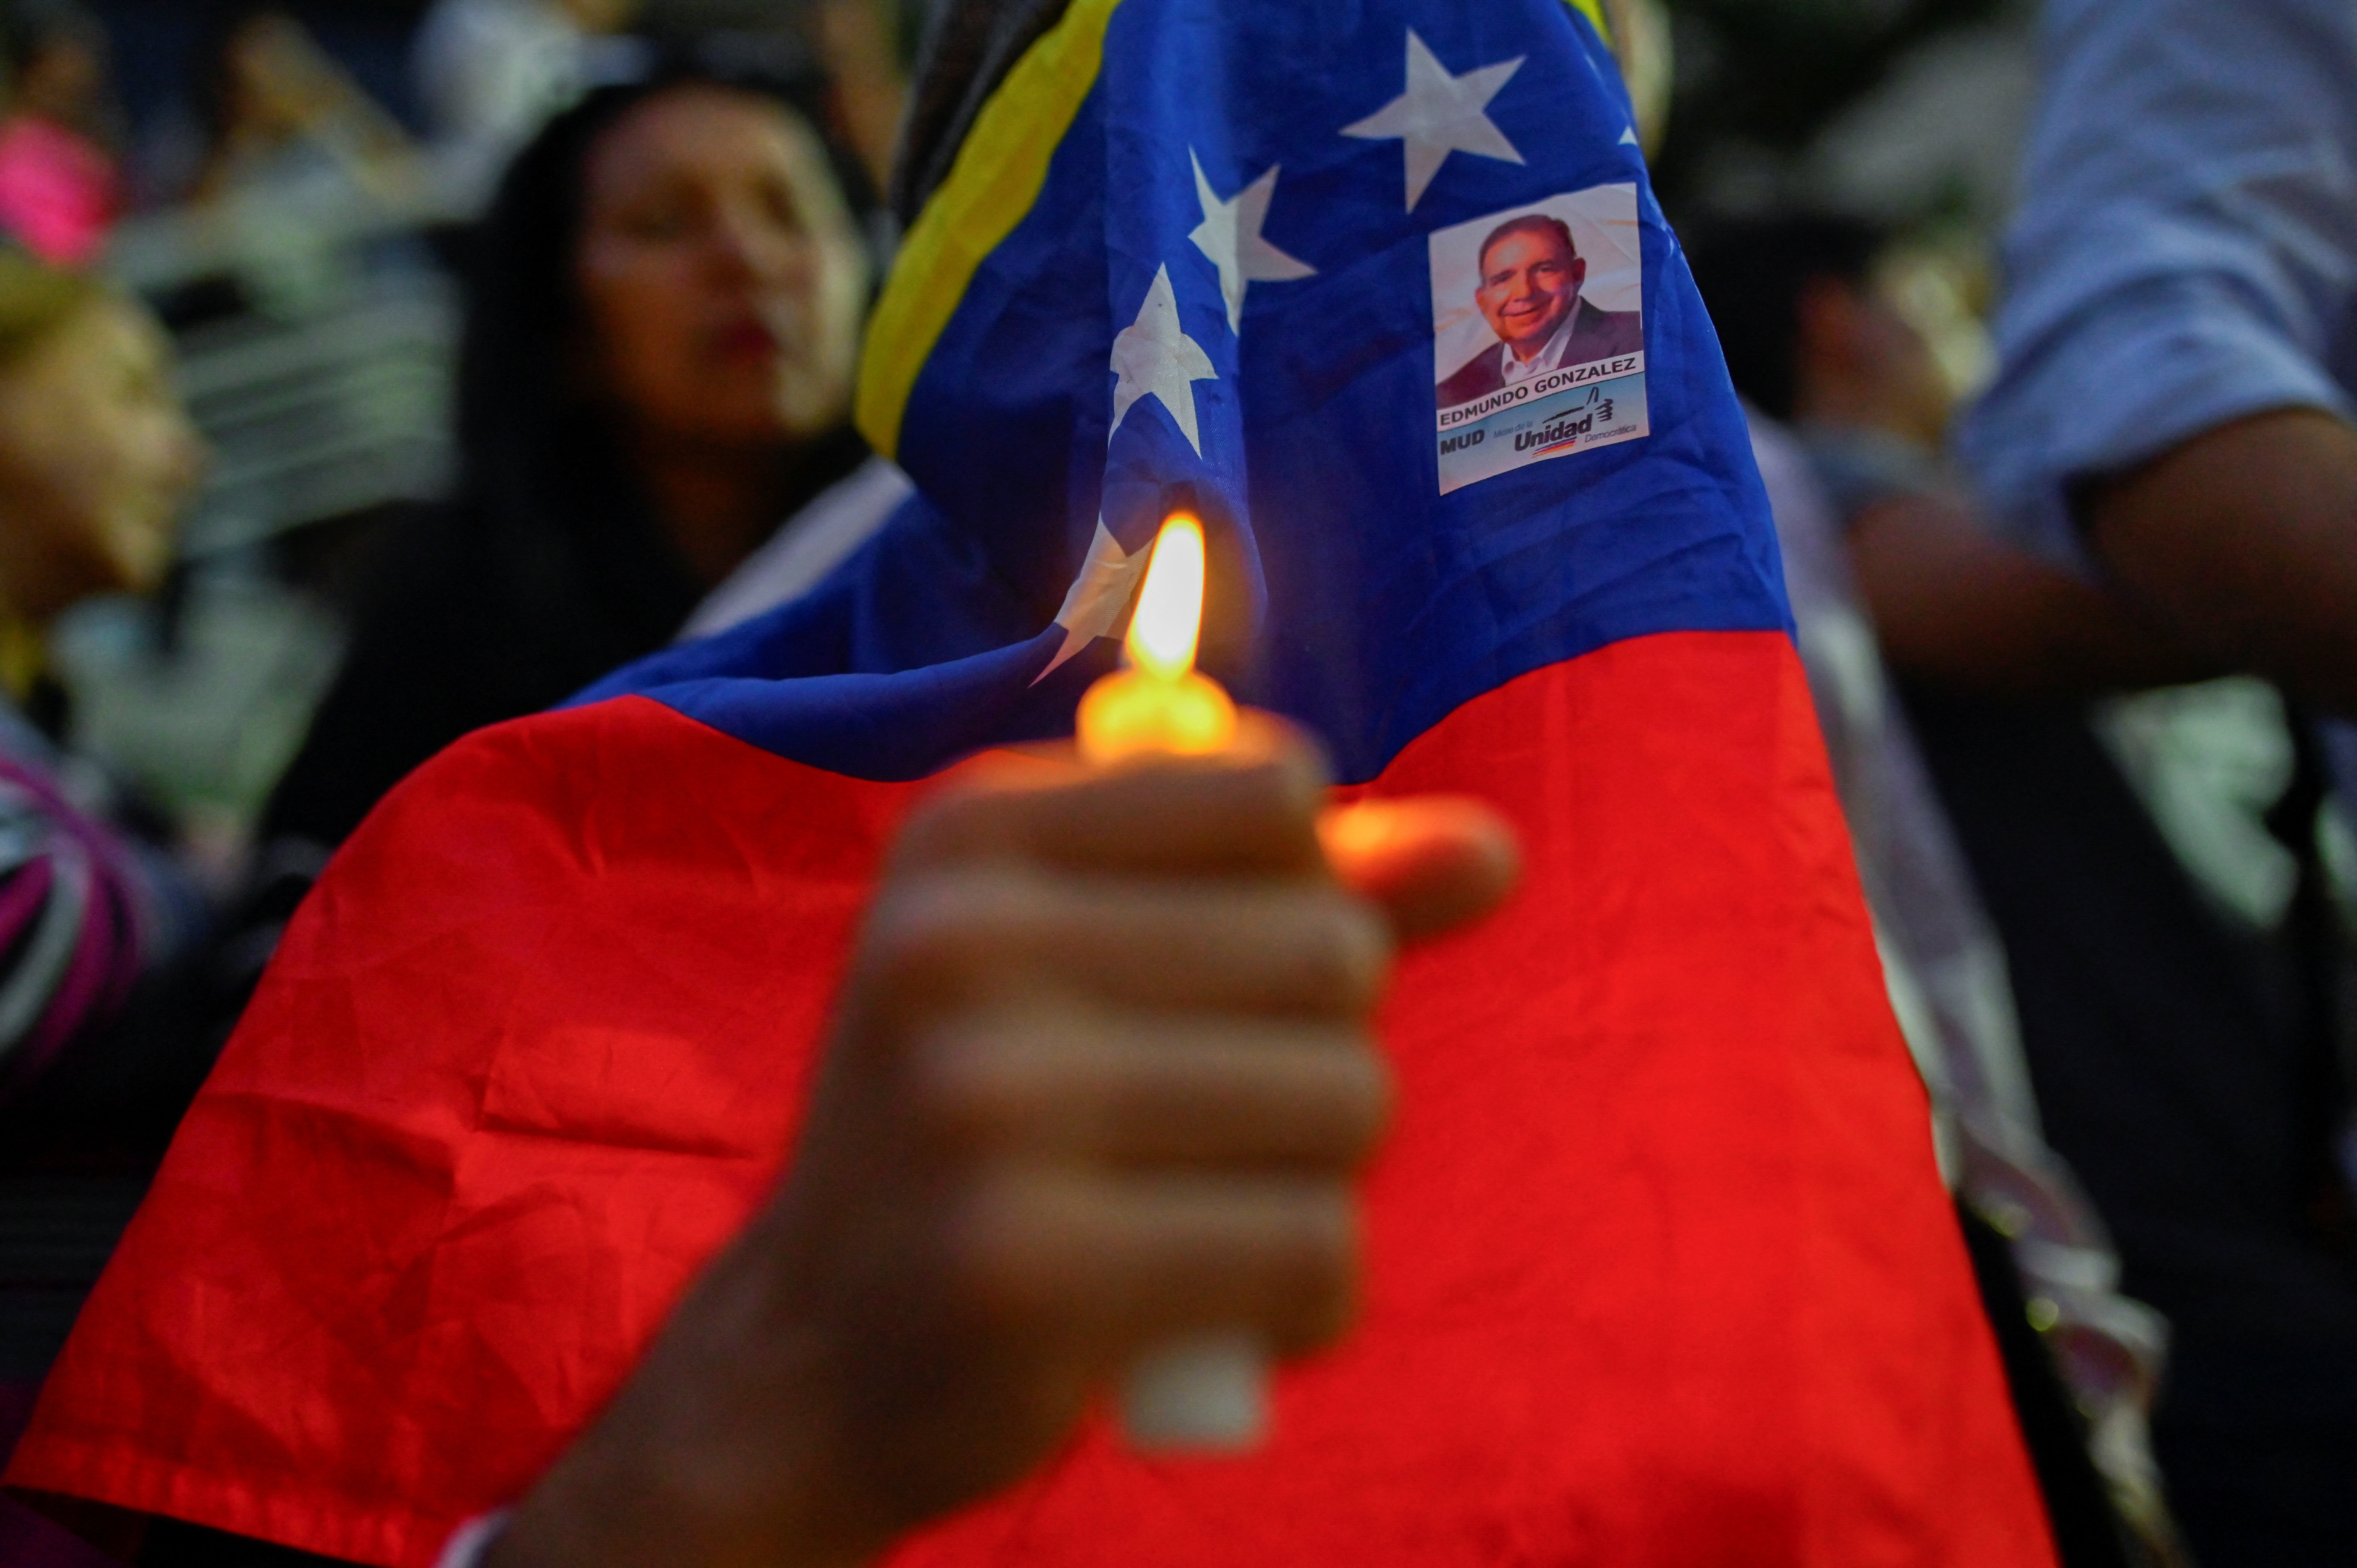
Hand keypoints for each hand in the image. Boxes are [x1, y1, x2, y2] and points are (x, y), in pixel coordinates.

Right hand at [489, 718, 1517, 1567]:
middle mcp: (957, 943)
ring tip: (1200, 1210)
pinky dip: (1308, 1298)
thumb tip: (1494, 849)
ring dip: (1319, 1176)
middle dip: (1319, 1047)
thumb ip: (1296, 888)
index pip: (1279, 790)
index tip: (1204, 973)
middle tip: (1198, 1120)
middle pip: (1335, 951)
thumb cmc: (987, 1129)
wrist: (810, 1358)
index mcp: (967, 830)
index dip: (1297, 891)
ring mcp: (984, 1106)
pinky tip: (1211, 1313)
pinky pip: (1321, 1251)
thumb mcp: (1100, 957)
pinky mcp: (1031, 1272)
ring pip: (1349, 1100)